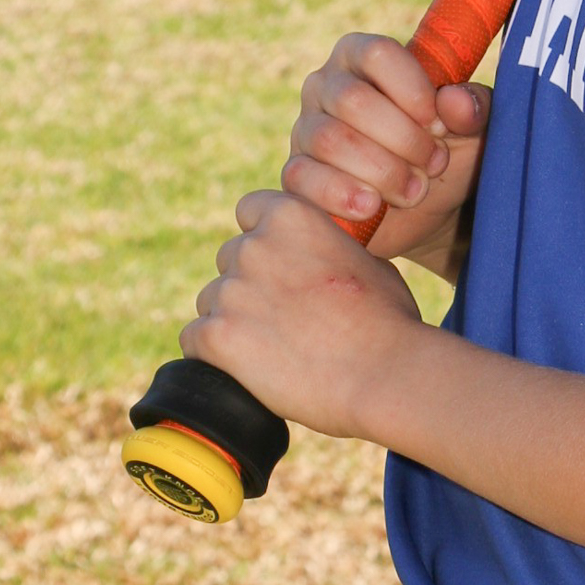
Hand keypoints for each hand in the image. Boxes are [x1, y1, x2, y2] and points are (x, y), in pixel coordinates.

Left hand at [181, 190, 423, 438]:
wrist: (383, 374)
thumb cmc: (389, 323)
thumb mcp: (370, 263)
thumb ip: (331, 250)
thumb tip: (321, 259)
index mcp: (292, 216)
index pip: (250, 210)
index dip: (263, 238)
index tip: (278, 264)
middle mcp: (254, 246)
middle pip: (230, 259)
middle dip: (249, 284)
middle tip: (284, 319)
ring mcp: (231, 291)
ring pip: (212, 302)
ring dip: (233, 321)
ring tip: (275, 351)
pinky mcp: (215, 336)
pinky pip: (195, 340)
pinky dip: (215, 356)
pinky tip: (248, 369)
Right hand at [283, 34, 490, 280]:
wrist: (429, 211)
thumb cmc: (446, 150)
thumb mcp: (474, 127)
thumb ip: (475, 106)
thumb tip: (454, 102)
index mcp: (364, 57)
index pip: (377, 53)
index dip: (412, 90)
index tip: (438, 123)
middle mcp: (326, 85)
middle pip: (353, 100)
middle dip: (404, 139)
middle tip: (434, 164)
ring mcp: (306, 129)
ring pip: (330, 141)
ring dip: (382, 171)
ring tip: (414, 190)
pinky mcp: (296, 174)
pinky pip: (302, 177)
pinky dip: (342, 195)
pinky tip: (372, 206)